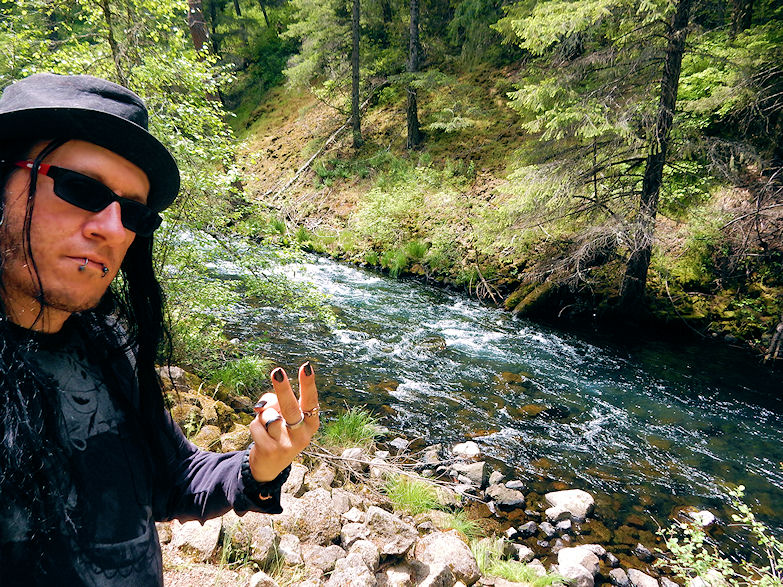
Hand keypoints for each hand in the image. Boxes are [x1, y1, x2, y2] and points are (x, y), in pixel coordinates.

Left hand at [248, 362, 319, 481]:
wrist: (270, 466)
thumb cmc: (279, 432)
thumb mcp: (285, 418)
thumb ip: (277, 405)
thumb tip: (262, 407)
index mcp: (311, 423)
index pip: (311, 400)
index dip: (308, 383)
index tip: (306, 366)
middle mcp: (303, 435)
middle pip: (290, 407)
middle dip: (282, 388)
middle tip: (277, 371)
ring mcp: (288, 445)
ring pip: (267, 415)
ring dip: (262, 416)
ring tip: (267, 427)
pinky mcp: (271, 451)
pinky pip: (256, 426)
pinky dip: (254, 426)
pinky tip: (261, 437)